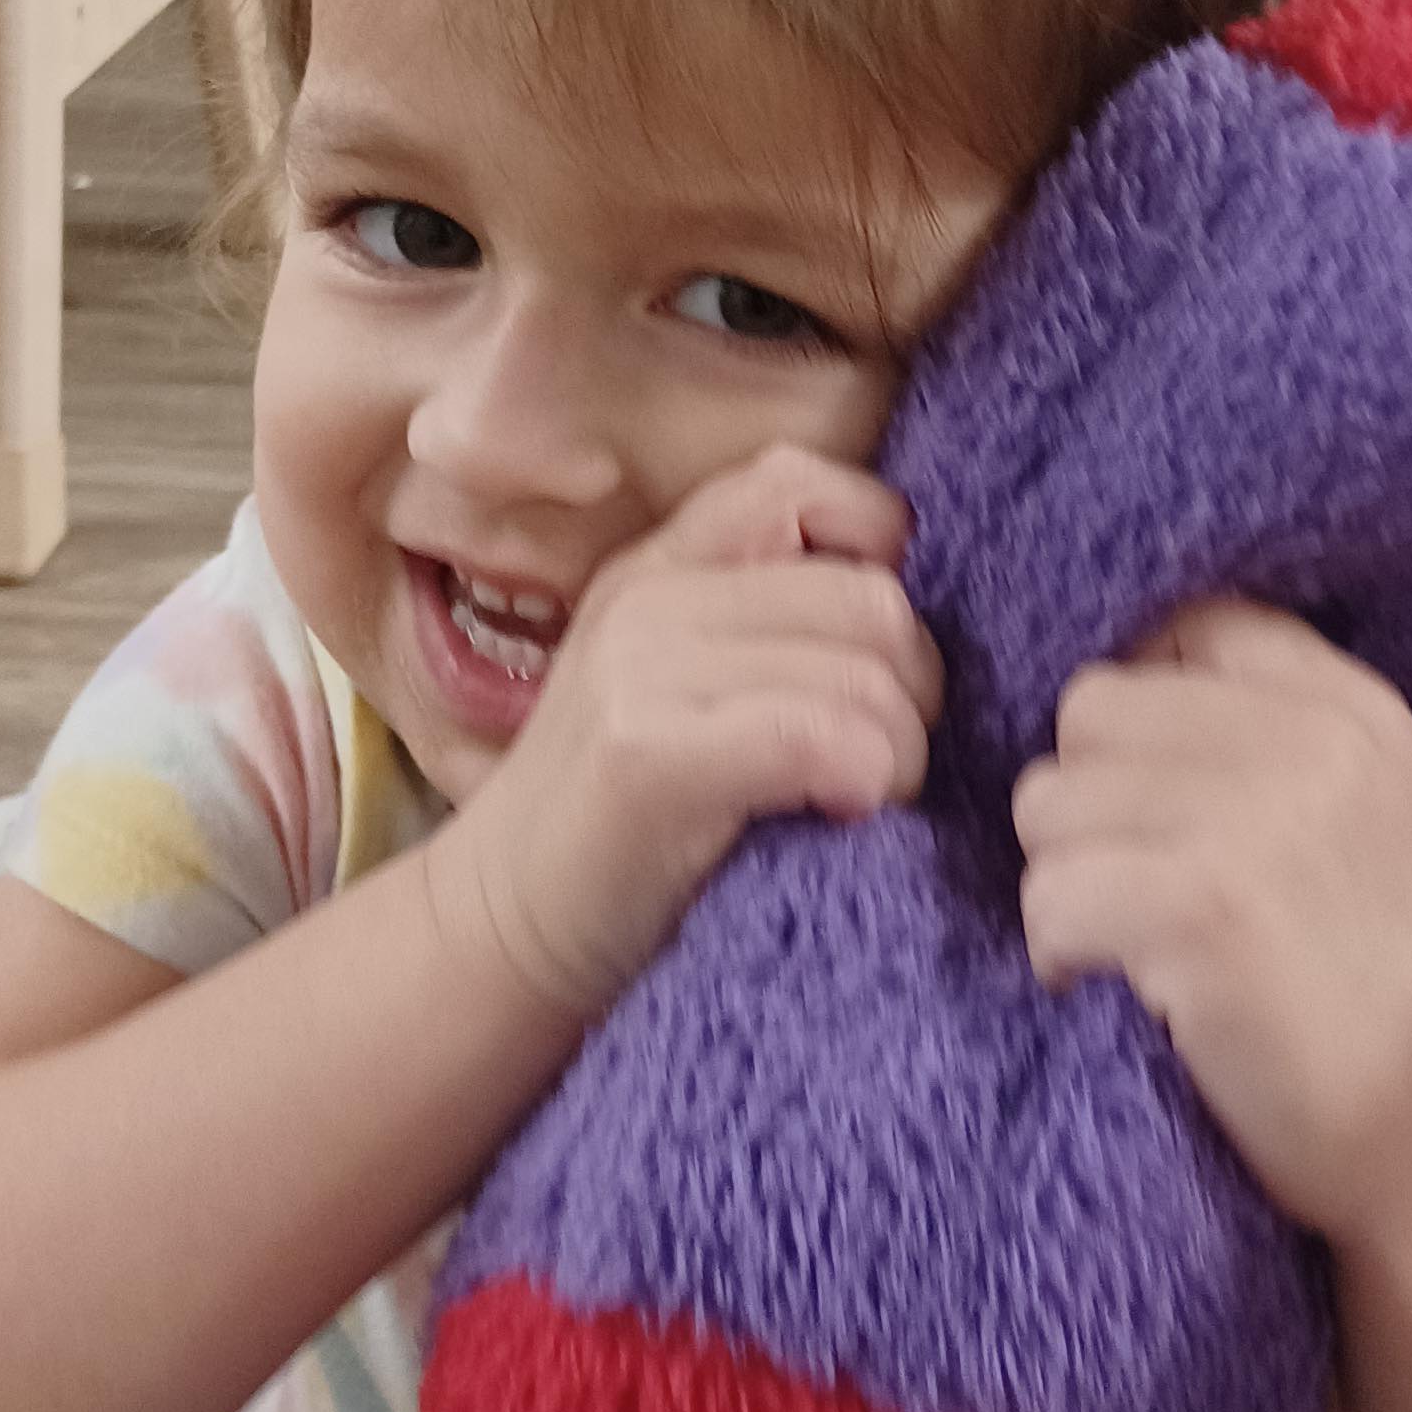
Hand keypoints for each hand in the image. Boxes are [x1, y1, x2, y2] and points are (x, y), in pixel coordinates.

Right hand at [435, 446, 941, 1020]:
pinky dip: (864, 778)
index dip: (880, 559)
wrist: (500, 927)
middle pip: (870, 600)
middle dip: (912, 689)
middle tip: (882, 762)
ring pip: (862, 673)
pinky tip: (838, 812)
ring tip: (857, 799)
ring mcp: (639, 666)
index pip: (806, 484)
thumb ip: (764, 622)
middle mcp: (646, 595)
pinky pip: (819, 733)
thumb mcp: (681, 685)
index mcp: (661, 564)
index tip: (875, 658)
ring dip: (897, 753)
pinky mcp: (647, 751)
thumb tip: (908, 606)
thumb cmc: (625, 824)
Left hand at [1011, 598, 1411, 1248]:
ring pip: (1050, 800)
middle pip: (1091, 708)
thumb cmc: (1369, 978)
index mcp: (1347, 706)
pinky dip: (1057, 953)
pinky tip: (1106, 986)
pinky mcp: (1198, 905)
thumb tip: (1092, 695)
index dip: (1139, 714)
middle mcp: (1306, 740)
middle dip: (1086, 802)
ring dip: (1062, 880)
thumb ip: (1257, 733)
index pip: (1182, 627)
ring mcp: (1253, 818)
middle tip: (1130, 886)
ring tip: (1125, 941)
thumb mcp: (1357, 811)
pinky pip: (1049, 894)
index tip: (1157, 803)